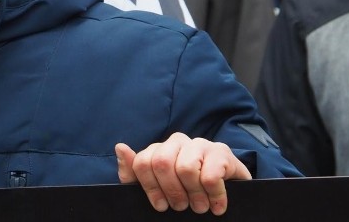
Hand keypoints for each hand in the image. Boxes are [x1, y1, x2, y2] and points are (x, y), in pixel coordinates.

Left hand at [116, 132, 251, 215]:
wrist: (227, 192)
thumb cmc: (187, 192)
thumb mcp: (155, 187)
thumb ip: (133, 172)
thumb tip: (120, 147)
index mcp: (160, 149)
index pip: (143, 162)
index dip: (150, 188)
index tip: (160, 205)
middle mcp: (178, 141)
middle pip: (162, 163)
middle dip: (172, 192)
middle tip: (182, 207)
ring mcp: (200, 144)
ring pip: (186, 168)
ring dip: (194, 196)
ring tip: (200, 206)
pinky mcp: (222, 152)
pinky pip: (210, 175)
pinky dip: (214, 196)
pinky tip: (216, 204)